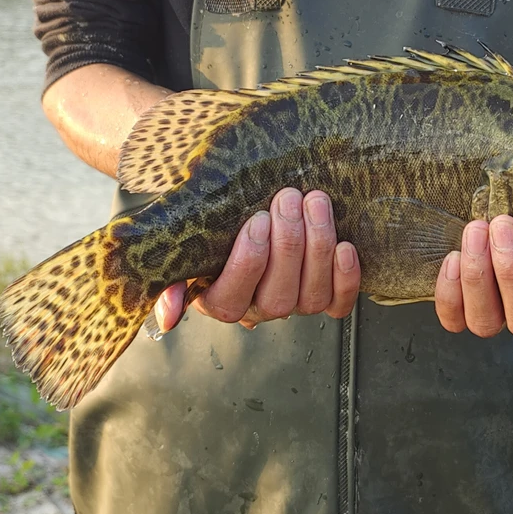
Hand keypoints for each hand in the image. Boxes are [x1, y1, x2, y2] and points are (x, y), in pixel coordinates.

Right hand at [155, 188, 360, 331]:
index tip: (258, 220)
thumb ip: (172, 277)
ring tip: (315, 203)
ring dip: (317, 247)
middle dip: (288, 244)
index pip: (232, 297)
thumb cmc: (216, 229)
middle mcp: (259, 310)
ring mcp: (295, 306)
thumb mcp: (186, 249)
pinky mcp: (326, 300)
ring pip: (311, 296)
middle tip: (289, 198)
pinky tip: (345, 247)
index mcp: (219, 300)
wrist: (254, 215)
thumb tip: (166, 315)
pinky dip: (346, 279)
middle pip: (277, 296)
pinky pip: (340, 303)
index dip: (249, 262)